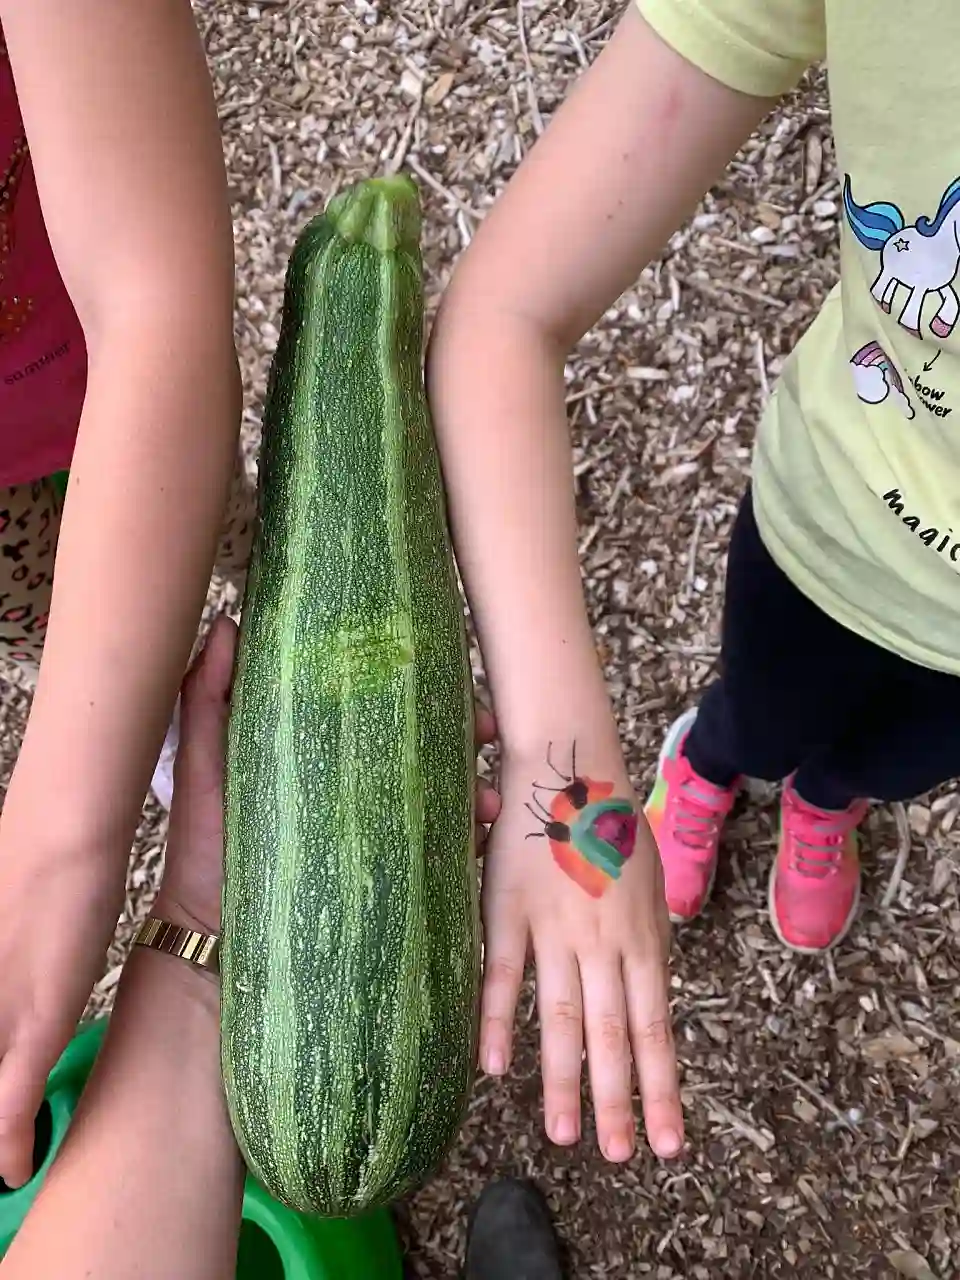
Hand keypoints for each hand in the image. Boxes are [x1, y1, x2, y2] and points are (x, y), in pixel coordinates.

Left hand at [156, 616, 501, 931]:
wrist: (210, 936)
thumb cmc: (205, 843)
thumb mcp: (203, 764)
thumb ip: (208, 697)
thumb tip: (226, 622)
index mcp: (325, 751)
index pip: (383, 709)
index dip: (421, 690)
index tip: (449, 674)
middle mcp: (359, 786)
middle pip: (428, 748)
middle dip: (467, 735)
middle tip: (487, 730)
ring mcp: (378, 832)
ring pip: (445, 797)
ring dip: (477, 789)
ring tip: (487, 798)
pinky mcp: (389, 876)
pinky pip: (442, 853)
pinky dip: (469, 840)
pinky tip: (480, 834)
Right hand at [478, 743, 682, 1162]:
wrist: (569, 769)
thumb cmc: (613, 824)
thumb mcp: (651, 884)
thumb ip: (649, 939)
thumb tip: (650, 989)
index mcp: (643, 938)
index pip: (655, 1028)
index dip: (661, 1088)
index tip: (670, 1142)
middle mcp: (604, 943)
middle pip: (612, 1035)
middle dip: (617, 1102)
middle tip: (621, 1157)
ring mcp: (556, 930)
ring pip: (561, 1017)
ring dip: (563, 1080)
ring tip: (563, 1137)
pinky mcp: (509, 912)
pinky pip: (502, 974)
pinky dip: (497, 1021)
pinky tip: (493, 1067)